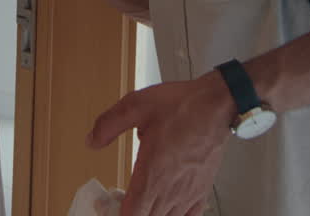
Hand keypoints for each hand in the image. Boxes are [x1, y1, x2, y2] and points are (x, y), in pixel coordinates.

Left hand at [87, 72, 234, 215]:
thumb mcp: (135, 106)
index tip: (108, 207)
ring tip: (141, 204)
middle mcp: (170, 189)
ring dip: (152, 215)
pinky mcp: (202, 190)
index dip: (117, 214)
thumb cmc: (182, 105)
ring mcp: (188, 193)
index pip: (132, 215)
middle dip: (132, 214)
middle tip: (121, 203)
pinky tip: (168, 210)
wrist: (217, 104)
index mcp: (152, 173)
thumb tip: (91, 141)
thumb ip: (109, 125)